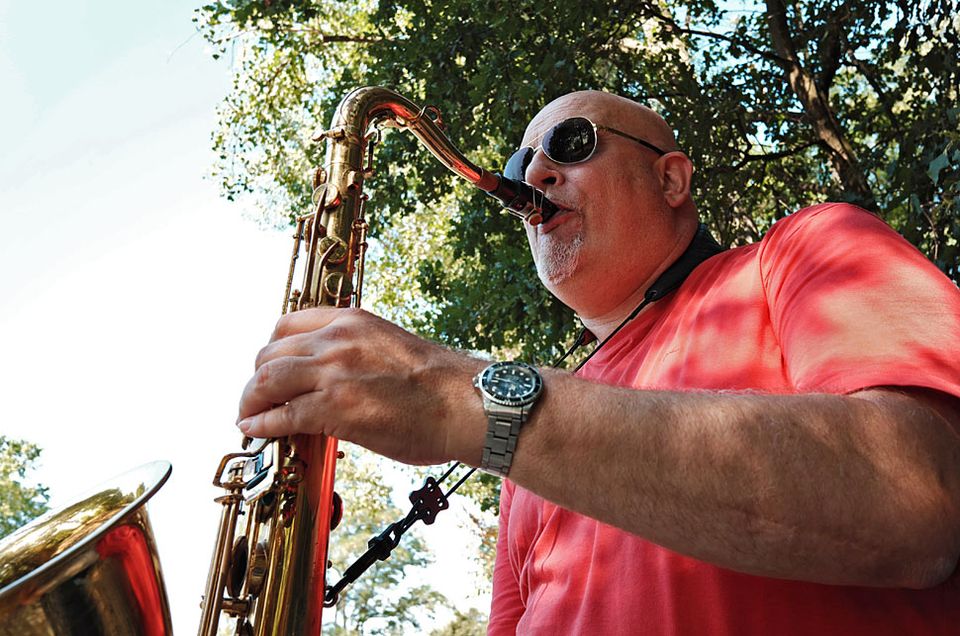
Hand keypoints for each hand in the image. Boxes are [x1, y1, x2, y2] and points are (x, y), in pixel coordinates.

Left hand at [236, 307, 485, 465]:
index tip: (269, 370)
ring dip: (250, 402)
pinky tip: (257, 432)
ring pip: (266, 381)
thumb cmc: (438, 383)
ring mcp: (333, 372)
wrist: (466, 404)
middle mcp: (337, 338)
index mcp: (352, 320)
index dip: (270, 351)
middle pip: (269, 353)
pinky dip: (261, 425)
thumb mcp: (389, 346)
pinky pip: (281, 416)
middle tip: (255, 399)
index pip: (287, 325)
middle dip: (255, 379)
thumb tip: (329, 377)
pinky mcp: (334, 408)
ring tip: (248, 418)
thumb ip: (354, 352)